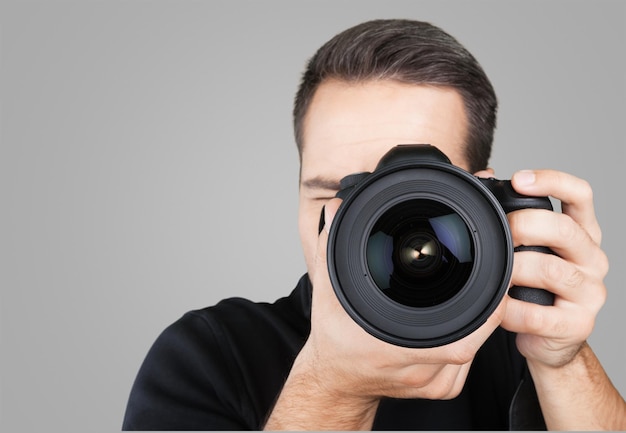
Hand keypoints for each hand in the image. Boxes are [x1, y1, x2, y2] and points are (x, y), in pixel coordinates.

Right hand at [301, 198, 506, 400]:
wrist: (337, 379)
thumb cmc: (334, 339)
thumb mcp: (326, 290)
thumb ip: (330, 247)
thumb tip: (337, 207)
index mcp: (388, 350)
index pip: (454, 343)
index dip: (482, 316)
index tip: (491, 287)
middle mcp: (415, 372)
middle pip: (470, 341)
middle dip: (483, 306)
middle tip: (485, 276)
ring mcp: (431, 384)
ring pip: (473, 350)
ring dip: (477, 320)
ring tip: (469, 291)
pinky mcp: (441, 388)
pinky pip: (469, 361)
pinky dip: (471, 335)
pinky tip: (460, 317)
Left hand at [501, 170, 607, 367]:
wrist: (550, 339)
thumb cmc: (535, 287)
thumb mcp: (528, 248)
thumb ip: (512, 215)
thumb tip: (483, 178)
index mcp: (582, 233)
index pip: (580, 195)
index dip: (552, 181)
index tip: (519, 179)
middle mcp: (592, 258)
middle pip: (565, 229)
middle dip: (525, 225)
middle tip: (500, 233)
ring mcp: (590, 293)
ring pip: (552, 271)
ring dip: (515, 270)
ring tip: (496, 274)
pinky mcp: (578, 324)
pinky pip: (539, 315)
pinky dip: (511, 311)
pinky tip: (499, 308)